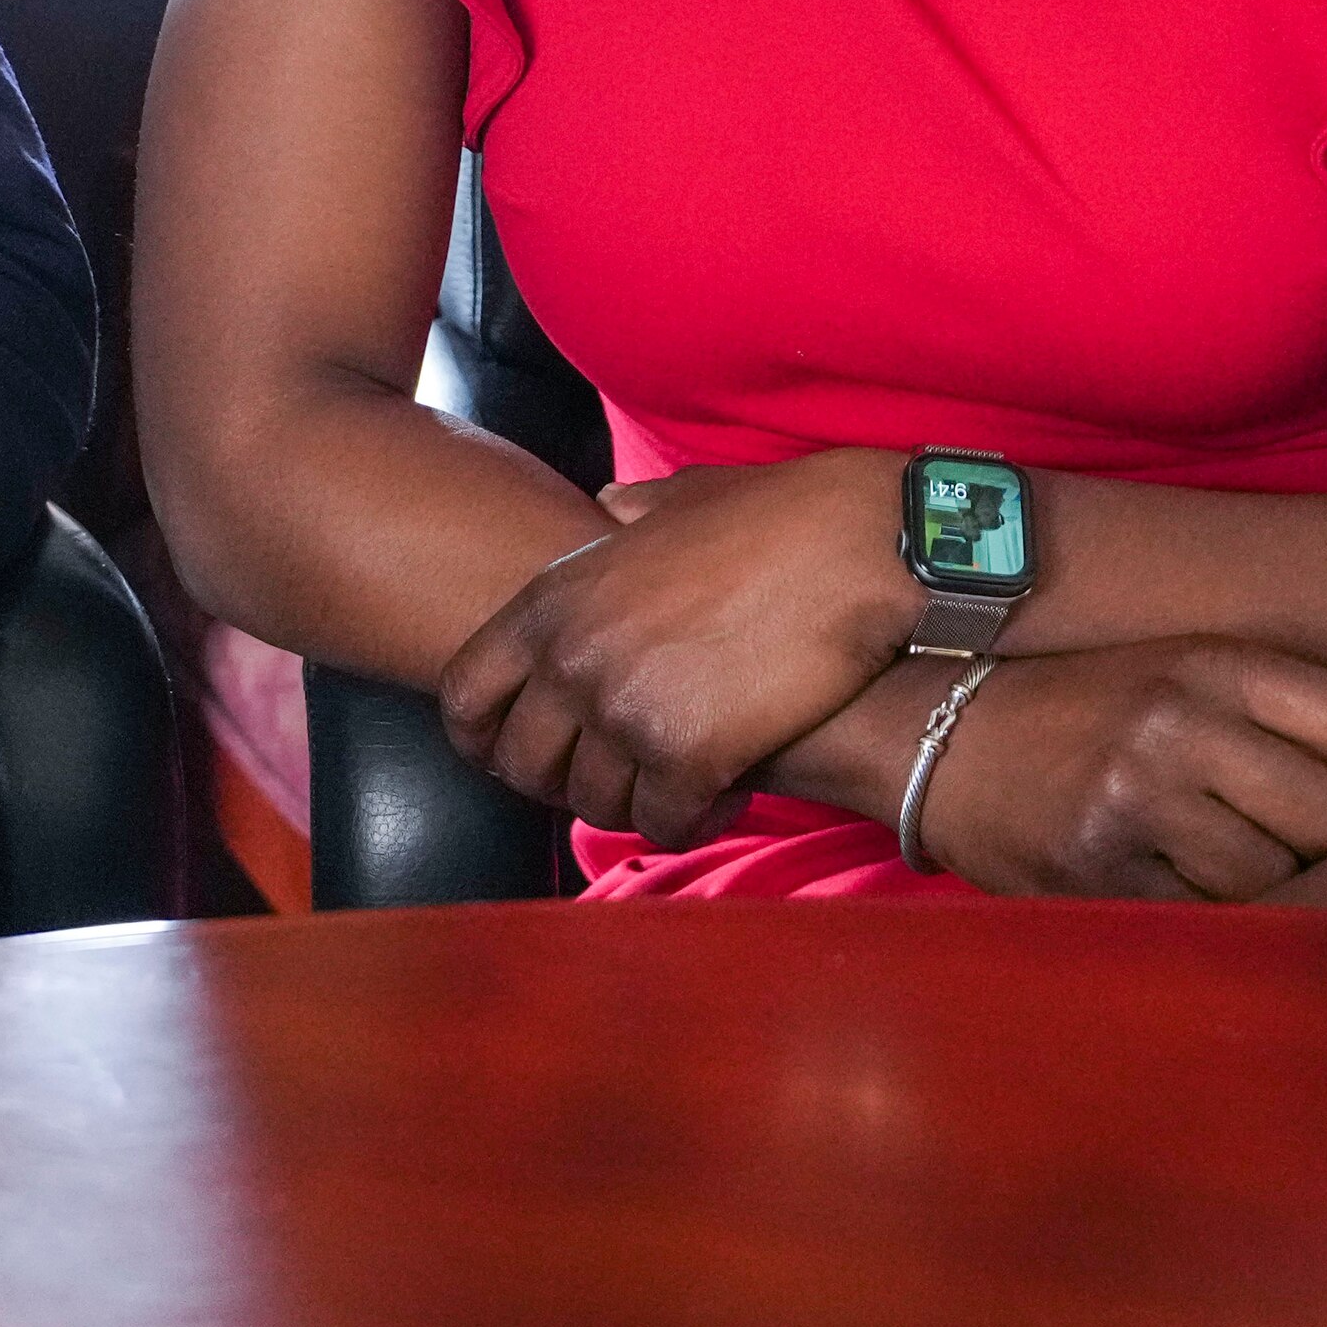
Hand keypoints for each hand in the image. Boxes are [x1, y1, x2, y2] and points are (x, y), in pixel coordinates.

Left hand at [437, 449, 915, 845]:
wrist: (861, 546)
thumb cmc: (779, 520)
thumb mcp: (677, 504)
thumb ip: (627, 516)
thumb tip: (608, 507)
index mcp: (554, 600)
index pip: (465, 696)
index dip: (484, 740)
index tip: (517, 756)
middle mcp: (573, 658)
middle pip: (525, 767)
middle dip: (566, 784)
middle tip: (618, 777)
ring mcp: (624, 711)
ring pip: (595, 804)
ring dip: (637, 802)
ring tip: (681, 782)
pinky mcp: (687, 755)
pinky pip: (665, 822)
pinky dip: (693, 819)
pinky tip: (727, 792)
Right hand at [911, 638, 1326, 900]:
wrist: (932, 730)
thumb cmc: (1087, 704)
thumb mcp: (1183, 669)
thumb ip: (1298, 710)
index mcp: (1209, 662)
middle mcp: (1175, 722)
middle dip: (1325, 838)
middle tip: (1277, 827)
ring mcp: (1134, 800)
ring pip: (1276, 878)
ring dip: (1267, 882)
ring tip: (1212, 851)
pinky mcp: (1098, 872)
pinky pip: (1208, 918)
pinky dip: (1210, 914)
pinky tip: (1175, 881)